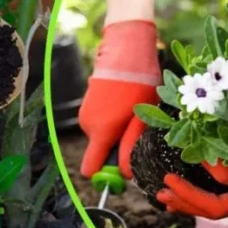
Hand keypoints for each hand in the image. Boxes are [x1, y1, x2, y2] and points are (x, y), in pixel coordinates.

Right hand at [79, 20, 160, 178]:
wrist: (125, 52)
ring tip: (131, 112)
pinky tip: (123, 104)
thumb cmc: (139, 85)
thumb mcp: (141, 119)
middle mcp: (88, 126)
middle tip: (136, 131)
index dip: (106, 175)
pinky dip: (111, 121)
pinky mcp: (87, 105)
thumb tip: (125, 174)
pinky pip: (99, 124)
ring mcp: (85, 114)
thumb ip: (130, 148)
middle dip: (117, 149)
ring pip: (102, 138)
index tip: (122, 169)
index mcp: (101, 132)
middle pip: (100, 153)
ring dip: (116, 133)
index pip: (90, 170)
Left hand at [157, 99, 227, 218]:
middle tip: (160, 192)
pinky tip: (183, 188)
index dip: (194, 189)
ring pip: (213, 206)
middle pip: (213, 210)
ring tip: (164, 195)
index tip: (175, 171)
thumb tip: (202, 163)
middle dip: (185, 202)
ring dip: (187, 201)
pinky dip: (199, 193)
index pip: (219, 201)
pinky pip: (218, 196)